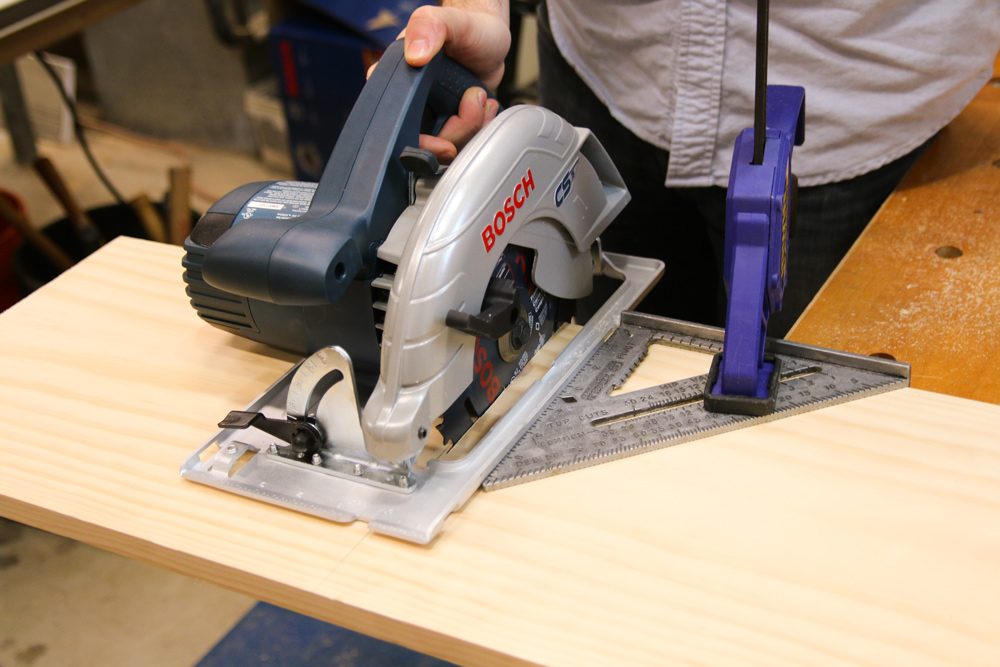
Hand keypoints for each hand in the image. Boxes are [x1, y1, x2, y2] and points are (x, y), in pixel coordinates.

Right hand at [369, 3, 509, 161]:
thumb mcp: (449, 21)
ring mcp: (431, 115)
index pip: (394, 124)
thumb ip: (429, 27)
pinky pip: (461, 142)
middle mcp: (410, 101)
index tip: (444, 140)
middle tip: (471, 106)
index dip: (420, 140)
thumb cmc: (468, 28)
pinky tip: (483, 106)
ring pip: (445, 147)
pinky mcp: (450, 122)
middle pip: (424, 143)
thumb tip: (414, 55)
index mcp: (397, 80)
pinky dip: (478, 129)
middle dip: (455, 132)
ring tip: (480, 99)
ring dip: (471, 128)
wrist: (488, 38)